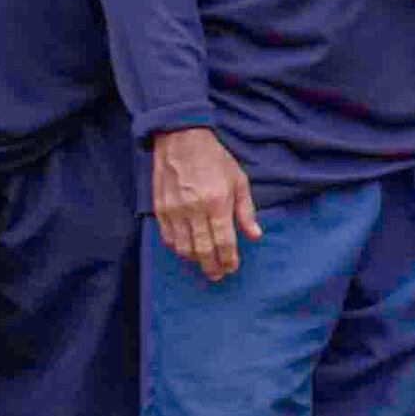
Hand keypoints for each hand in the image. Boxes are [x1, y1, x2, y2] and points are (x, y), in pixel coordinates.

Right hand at [149, 128, 257, 280]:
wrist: (181, 140)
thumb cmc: (215, 159)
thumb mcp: (239, 181)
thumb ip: (246, 211)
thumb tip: (254, 236)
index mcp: (217, 203)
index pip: (224, 241)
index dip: (228, 258)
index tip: (232, 268)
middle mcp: (194, 210)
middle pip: (203, 249)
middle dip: (212, 266)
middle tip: (218, 275)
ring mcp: (174, 211)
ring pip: (183, 248)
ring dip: (194, 260)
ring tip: (204, 264)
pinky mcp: (160, 209)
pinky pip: (167, 238)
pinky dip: (177, 249)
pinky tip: (186, 251)